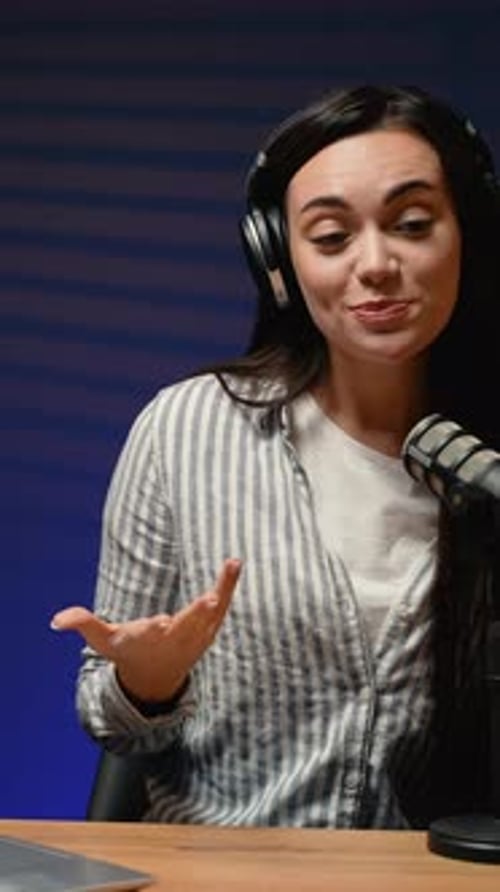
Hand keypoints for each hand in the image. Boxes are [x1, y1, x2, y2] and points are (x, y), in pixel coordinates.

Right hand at [50, 558, 241, 702]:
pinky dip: (228, 587)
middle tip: (209, 600)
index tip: (160, 622)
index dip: (153, 629)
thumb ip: (83, 625)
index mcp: (145, 641)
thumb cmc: (127, 653)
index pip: (149, 636)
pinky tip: (235, 564)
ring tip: (233, 564)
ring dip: (223, 589)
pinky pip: (221, 608)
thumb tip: (57, 620)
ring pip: (211, 614)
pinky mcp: (207, 631)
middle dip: (196, 615)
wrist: (156, 681)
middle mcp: (173, 640)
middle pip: (187, 626)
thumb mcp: (102, 642)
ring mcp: (194, 637)